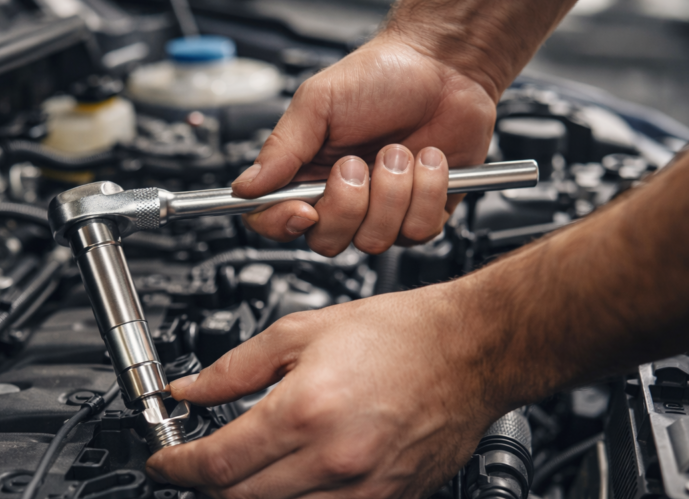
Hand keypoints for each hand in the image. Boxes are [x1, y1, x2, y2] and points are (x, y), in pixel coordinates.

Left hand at [146, 285, 503, 498]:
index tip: (163, 464)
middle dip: (207, 483)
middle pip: (239, 498)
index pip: (215, 463)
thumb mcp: (301, 332)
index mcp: (305, 411)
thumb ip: (234, 367)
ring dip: (248, 497)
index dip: (176, 467)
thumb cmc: (398, 336)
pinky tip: (294, 474)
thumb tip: (190, 389)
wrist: (469, 352)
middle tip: (199, 461)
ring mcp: (361, 489)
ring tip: (248, 464)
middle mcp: (333, 459)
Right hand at [233, 31, 497, 256]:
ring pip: (374, 241)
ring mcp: (382, 212)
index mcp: (306, 174)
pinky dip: (427, 191)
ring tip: (399, 152)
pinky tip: (428, 159)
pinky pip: (418, 231)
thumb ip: (281, 148)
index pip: (273, 221)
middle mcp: (341, 200)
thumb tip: (244, 187)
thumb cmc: (381, 77)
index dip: (283, 224)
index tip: (305, 208)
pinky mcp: (422, 215)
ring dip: (392, 192)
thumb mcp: (318, 102)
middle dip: (349, 204)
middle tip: (359, 162)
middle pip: (326, 241)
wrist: (444, 67)